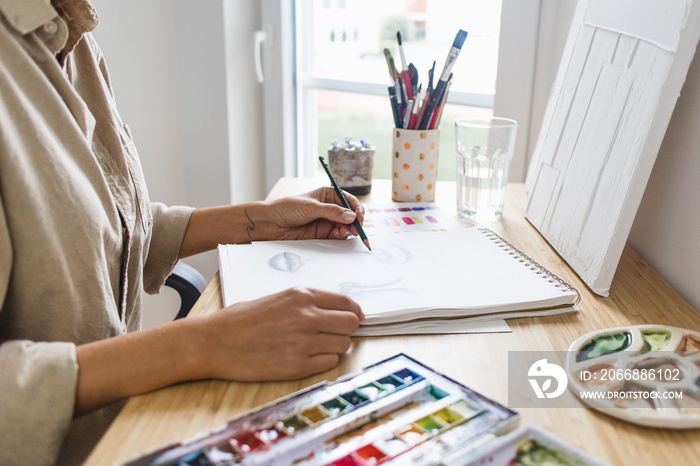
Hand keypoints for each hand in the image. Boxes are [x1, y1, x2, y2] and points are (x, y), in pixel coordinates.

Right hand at [193, 287, 363, 380]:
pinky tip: (307, 358)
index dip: (354, 312)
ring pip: (343, 345)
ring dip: (335, 347)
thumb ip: (305, 303)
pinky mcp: (298, 365)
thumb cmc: (240, 320)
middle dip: (348, 329)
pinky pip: (329, 363)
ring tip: (316, 347)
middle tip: (337, 334)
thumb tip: (333, 311)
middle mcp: (307, 316)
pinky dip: (324, 362)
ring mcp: (304, 342)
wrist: (214, 342)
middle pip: (351, 324)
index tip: (354, 317)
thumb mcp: (276, 298)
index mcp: (302, 296)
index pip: (346, 302)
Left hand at [264, 187, 365, 240]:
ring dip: (348, 229)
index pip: (349, 200)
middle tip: (356, 228)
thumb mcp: (311, 207)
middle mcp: (330, 208)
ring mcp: (327, 221)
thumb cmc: (288, 208)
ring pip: (346, 226)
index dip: (357, 208)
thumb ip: (332, 212)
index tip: (360, 217)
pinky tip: (339, 235)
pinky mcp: (323, 234)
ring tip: (344, 232)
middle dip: (355, 221)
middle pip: (350, 214)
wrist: (272, 223)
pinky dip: (342, 236)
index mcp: (328, 195)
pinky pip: (338, 235)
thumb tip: (351, 216)